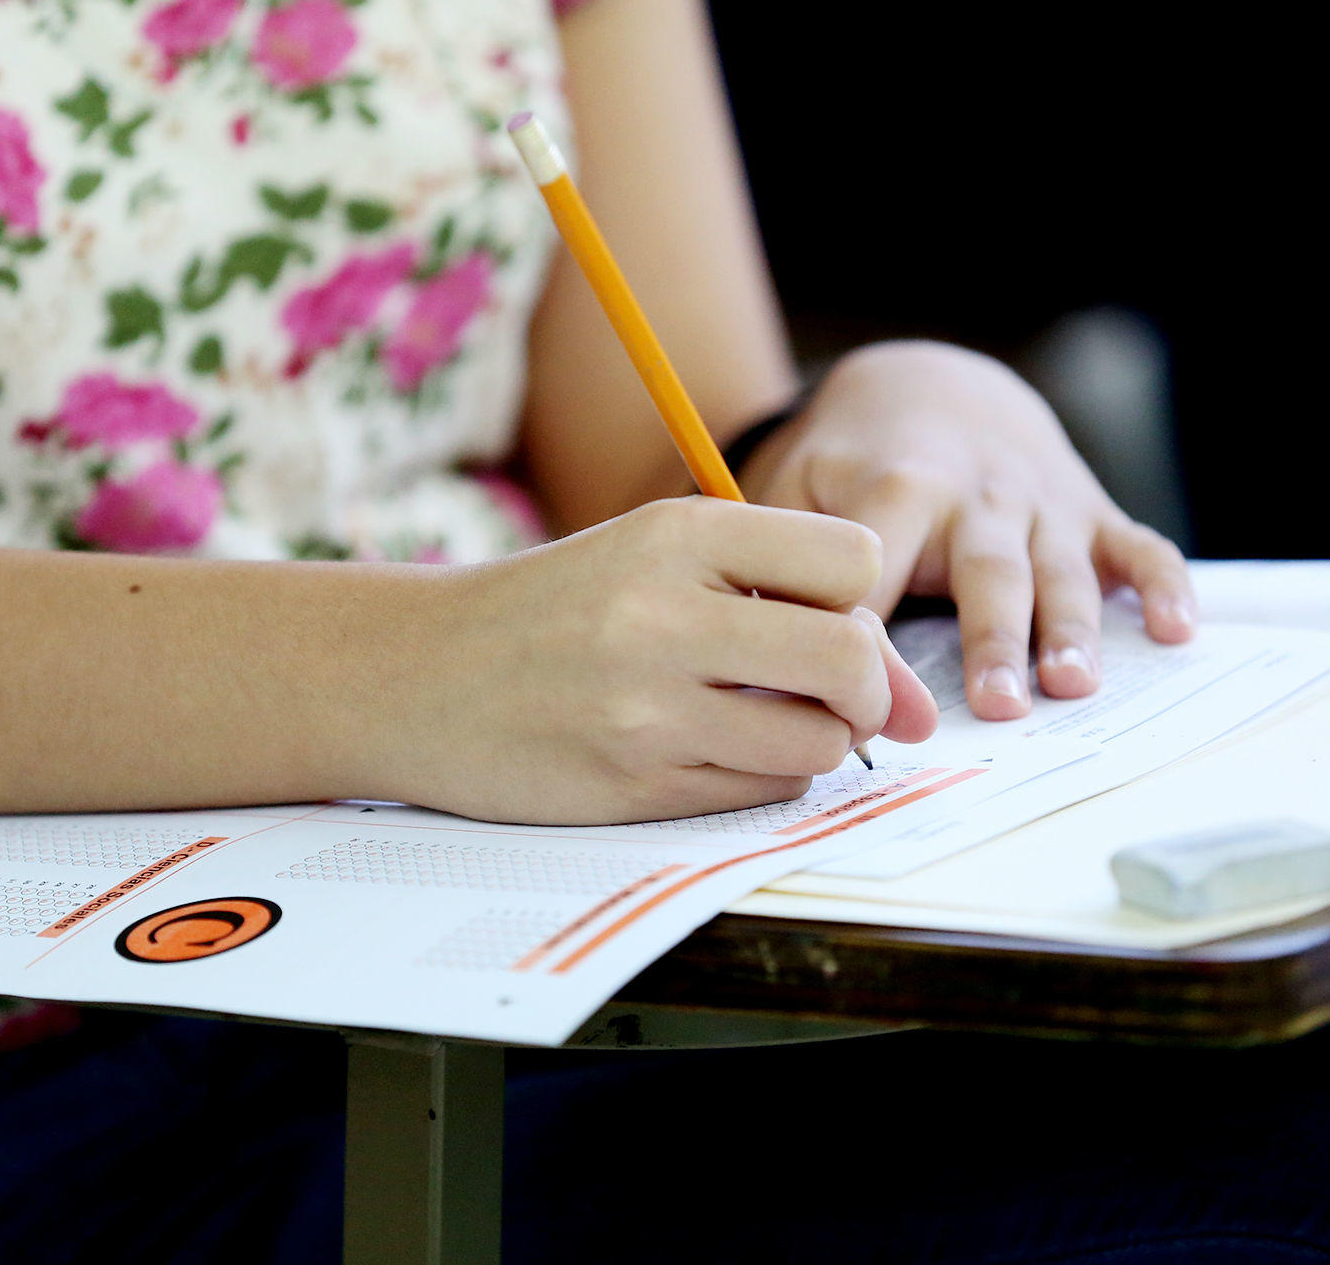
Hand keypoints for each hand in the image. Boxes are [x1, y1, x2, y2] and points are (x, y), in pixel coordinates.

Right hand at [397, 497, 938, 823]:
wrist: (415, 675)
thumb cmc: (552, 612)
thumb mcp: (651, 562)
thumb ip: (779, 602)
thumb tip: (914, 702)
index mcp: (674, 535)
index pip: (851, 559)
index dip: (857, 597)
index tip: (821, 615)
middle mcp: (662, 616)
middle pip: (850, 658)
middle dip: (867, 690)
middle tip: (834, 696)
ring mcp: (646, 710)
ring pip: (817, 744)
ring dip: (816, 743)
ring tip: (759, 723)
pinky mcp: (633, 787)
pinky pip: (759, 794)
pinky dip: (759, 779)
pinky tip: (705, 753)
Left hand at [742, 341, 1196, 719]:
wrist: (929, 387)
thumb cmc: (849, 469)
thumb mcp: (795, 499)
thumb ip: (779, 575)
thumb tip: (758, 676)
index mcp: (891, 488)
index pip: (876, 565)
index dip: (871, 636)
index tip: (864, 703)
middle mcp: (974, 494)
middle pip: (985, 570)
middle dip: (991, 639)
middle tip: (996, 708)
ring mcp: (1039, 503)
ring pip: (1058, 568)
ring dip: (1070, 627)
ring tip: (1071, 684)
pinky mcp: (1089, 511)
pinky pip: (1135, 547)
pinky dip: (1162, 584)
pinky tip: (1178, 630)